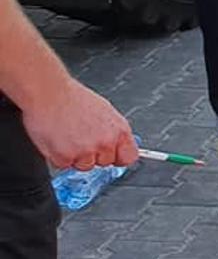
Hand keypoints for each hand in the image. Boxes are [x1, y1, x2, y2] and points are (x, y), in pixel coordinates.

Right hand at [18, 77, 133, 170]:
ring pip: (84, 166)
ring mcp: (86, 151)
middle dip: (93, 154)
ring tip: (67, 135)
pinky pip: (63, 165)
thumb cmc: (72, 98)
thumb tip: (118, 144)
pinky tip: (57, 139)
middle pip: (104, 162)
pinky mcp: (65, 157)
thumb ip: (113, 132)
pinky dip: (58, 156)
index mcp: (120, 131)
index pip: (128, 157)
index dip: (117, 156)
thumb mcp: (105, 112)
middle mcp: (106, 143)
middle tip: (80, 136)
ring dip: (75, 156)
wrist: (48, 92)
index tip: (110, 153)